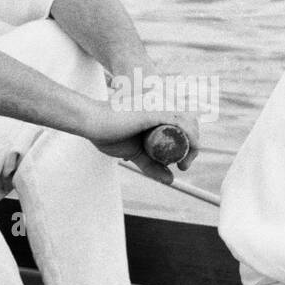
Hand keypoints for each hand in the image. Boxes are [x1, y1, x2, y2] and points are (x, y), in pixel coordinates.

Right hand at [83, 71, 201, 184]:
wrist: (91, 122)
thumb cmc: (108, 132)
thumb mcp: (136, 153)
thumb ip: (151, 165)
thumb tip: (171, 180)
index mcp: (158, 110)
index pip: (185, 123)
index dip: (190, 142)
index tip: (182, 162)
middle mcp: (161, 104)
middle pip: (191, 123)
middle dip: (193, 146)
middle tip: (183, 165)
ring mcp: (159, 106)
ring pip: (189, 123)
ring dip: (193, 146)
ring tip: (183, 163)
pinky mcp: (154, 111)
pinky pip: (181, 122)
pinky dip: (191, 137)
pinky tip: (188, 151)